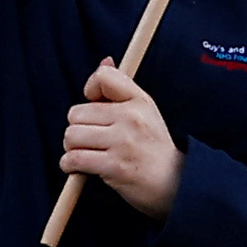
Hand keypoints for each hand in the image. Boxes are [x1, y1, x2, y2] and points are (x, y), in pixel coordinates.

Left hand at [58, 66, 180, 218]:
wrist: (176, 186)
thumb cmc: (154, 149)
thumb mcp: (145, 113)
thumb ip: (121, 88)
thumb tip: (105, 61)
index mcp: (140, 101)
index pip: (103, 77)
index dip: (90, 89)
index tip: (94, 104)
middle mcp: (131, 118)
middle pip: (76, 113)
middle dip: (78, 128)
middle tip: (91, 140)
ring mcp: (123, 142)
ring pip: (71, 136)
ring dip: (72, 148)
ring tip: (87, 154)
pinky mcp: (114, 166)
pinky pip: (74, 159)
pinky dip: (70, 165)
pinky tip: (80, 168)